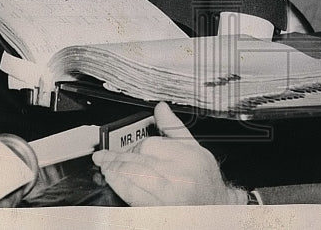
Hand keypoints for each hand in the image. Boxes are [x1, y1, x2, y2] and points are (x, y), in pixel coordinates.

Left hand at [93, 102, 243, 205]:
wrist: (217, 210)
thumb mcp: (195, 150)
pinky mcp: (161, 213)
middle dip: (116, 159)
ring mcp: (170, 198)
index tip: (126, 148)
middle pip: (138, 162)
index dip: (134, 146)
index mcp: (188, 157)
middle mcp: (180, 177)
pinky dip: (121, 189)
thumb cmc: (206, 182)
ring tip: (105, 167)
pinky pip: (135, 199)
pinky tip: (114, 183)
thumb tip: (160, 108)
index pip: (150, 144)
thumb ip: (174, 129)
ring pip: (133, 180)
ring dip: (115, 172)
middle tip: (103, 157)